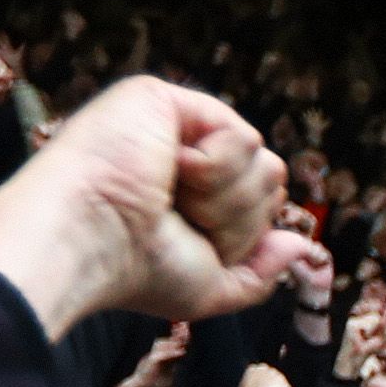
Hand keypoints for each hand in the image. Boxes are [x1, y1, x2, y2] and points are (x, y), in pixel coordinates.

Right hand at [0, 82, 327, 341]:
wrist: (86, 243)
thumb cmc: (132, 269)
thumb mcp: (208, 288)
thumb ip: (258, 272)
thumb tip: (299, 244)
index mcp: (189, 193)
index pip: (262, 204)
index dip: (245, 235)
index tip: (195, 243)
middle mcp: (182, 154)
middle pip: (270, 180)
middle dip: (238, 219)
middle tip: (181, 219)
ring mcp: (173, 124)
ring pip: (264, 162)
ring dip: (225, 199)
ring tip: (170, 196)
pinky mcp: (163, 98)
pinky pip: (244, 136)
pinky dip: (217, 169)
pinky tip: (169, 169)